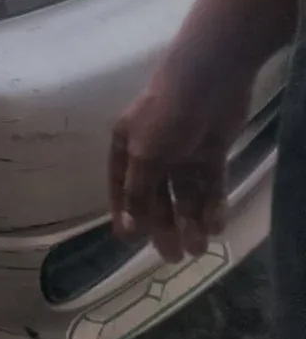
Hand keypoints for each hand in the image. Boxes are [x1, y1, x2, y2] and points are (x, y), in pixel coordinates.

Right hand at [109, 60, 252, 260]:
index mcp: (127, 145)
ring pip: (186, 194)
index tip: (129, 241)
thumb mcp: (144, 154)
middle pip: (157, 194)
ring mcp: (184, 151)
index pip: (122, 186)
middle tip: (172, 257)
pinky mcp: (211, 151)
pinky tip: (216, 225)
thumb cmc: (165, 114)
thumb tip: (128, 225)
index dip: (126, 213)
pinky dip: (213, 205)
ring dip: (191, 221)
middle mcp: (153, 150)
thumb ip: (138, 191)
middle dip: (163, 225)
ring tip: (198, 248)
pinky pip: (210, 185)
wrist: (207, 81)